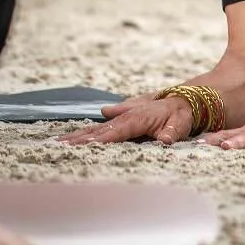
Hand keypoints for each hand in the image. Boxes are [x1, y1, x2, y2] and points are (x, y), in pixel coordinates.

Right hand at [59, 96, 193, 145]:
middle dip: (80, 137)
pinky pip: (103, 126)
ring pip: (98, 127)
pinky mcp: (123, 117)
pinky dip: (89, 131)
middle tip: (57, 145)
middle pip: (101, 129)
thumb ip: (172, 132)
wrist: (186, 98)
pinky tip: (75, 135)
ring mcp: (124, 115)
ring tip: (59, 141)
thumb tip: (164, 140)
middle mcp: (128, 115)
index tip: (82, 146)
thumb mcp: (182, 123)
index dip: (101, 139)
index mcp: (140, 117)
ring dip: (79, 134)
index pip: (117, 130)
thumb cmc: (184, 114)